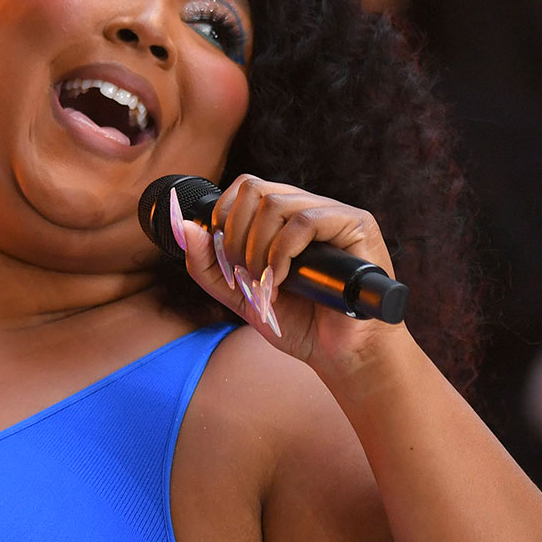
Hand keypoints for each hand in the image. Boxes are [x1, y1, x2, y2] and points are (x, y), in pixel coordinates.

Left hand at [174, 174, 397, 371]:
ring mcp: (334, 214)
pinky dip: (282, 252)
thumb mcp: (239, 295)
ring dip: (257, 248)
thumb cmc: (299, 323)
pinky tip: (282, 279)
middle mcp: (309, 209)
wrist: (339, 353)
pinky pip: (306, 221)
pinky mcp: (357, 226)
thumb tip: (184, 227)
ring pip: (276, 203)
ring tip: (265, 282)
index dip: (224, 216)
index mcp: (285, 219)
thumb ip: (208, 265)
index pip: (245, 188)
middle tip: (244, 273)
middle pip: (255, 188)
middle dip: (236, 234)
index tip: (225, 256)